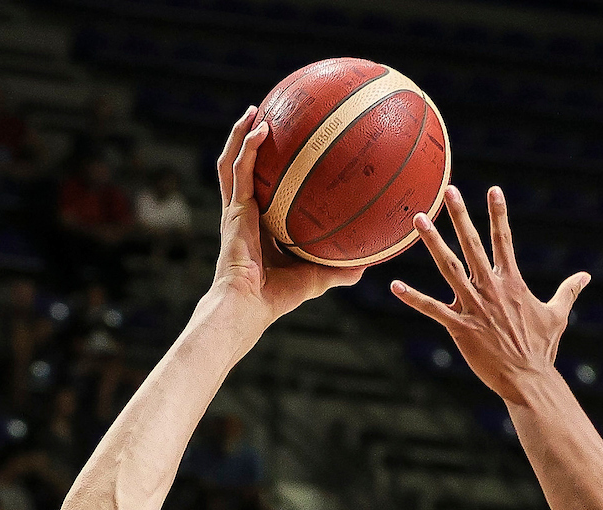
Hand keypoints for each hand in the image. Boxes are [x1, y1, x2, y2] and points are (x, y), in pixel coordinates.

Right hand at [208, 107, 361, 324]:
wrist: (248, 305)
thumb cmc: (277, 297)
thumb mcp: (317, 278)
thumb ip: (340, 270)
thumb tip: (369, 265)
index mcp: (259, 226)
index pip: (261, 191)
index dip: (267, 171)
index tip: (283, 151)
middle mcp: (244, 213)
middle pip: (243, 169)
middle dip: (249, 143)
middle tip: (265, 118)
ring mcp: (236, 209)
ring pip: (233, 162)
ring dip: (240, 134)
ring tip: (254, 111)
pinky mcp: (234, 209)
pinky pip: (240, 169)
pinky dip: (248, 146)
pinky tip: (260, 128)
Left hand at [392, 185, 588, 403]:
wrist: (529, 379)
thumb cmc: (542, 349)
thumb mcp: (558, 315)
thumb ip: (568, 291)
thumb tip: (586, 276)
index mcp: (512, 283)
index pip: (505, 240)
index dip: (499, 214)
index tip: (493, 189)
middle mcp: (491, 289)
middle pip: (473, 245)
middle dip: (461, 216)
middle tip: (449, 190)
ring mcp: (474, 307)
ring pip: (449, 268)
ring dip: (433, 243)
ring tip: (419, 220)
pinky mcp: (460, 328)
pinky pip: (432, 310)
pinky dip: (413, 298)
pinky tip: (394, 286)